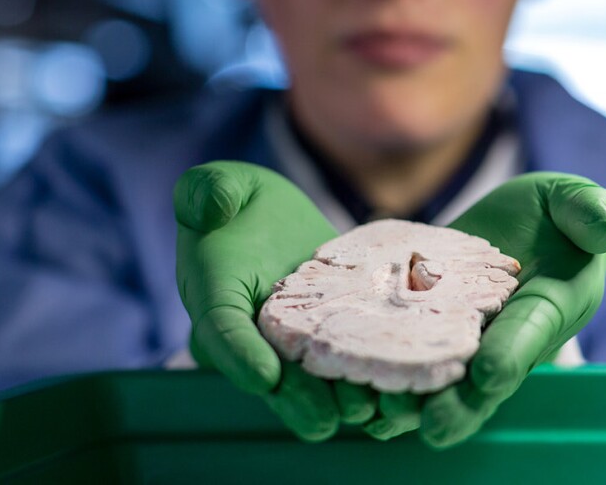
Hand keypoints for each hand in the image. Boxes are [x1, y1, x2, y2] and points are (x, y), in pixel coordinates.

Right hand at [174, 160, 376, 440]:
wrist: (270, 215)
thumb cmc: (235, 200)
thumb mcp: (217, 186)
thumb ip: (206, 192)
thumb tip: (209, 205)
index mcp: (215, 298)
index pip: (221, 331)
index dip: (239, 356)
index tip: (263, 376)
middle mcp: (250, 331)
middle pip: (270, 373)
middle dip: (297, 398)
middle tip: (326, 419)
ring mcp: (290, 339)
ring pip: (310, 377)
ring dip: (337, 398)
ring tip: (369, 411)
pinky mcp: (327, 335)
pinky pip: (344, 360)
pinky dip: (367, 377)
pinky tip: (399, 391)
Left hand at [174, 162, 605, 445]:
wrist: (517, 229)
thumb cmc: (556, 216)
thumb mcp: (576, 202)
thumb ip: (590, 210)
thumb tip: (604, 223)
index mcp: (550, 309)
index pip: (531, 335)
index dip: (512, 355)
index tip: (489, 372)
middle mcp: (506, 339)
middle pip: (481, 384)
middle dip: (458, 407)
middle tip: (430, 424)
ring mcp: (463, 344)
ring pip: (436, 386)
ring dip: (408, 403)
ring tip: (374, 413)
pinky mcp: (422, 334)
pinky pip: (398, 361)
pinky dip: (372, 376)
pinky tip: (340, 384)